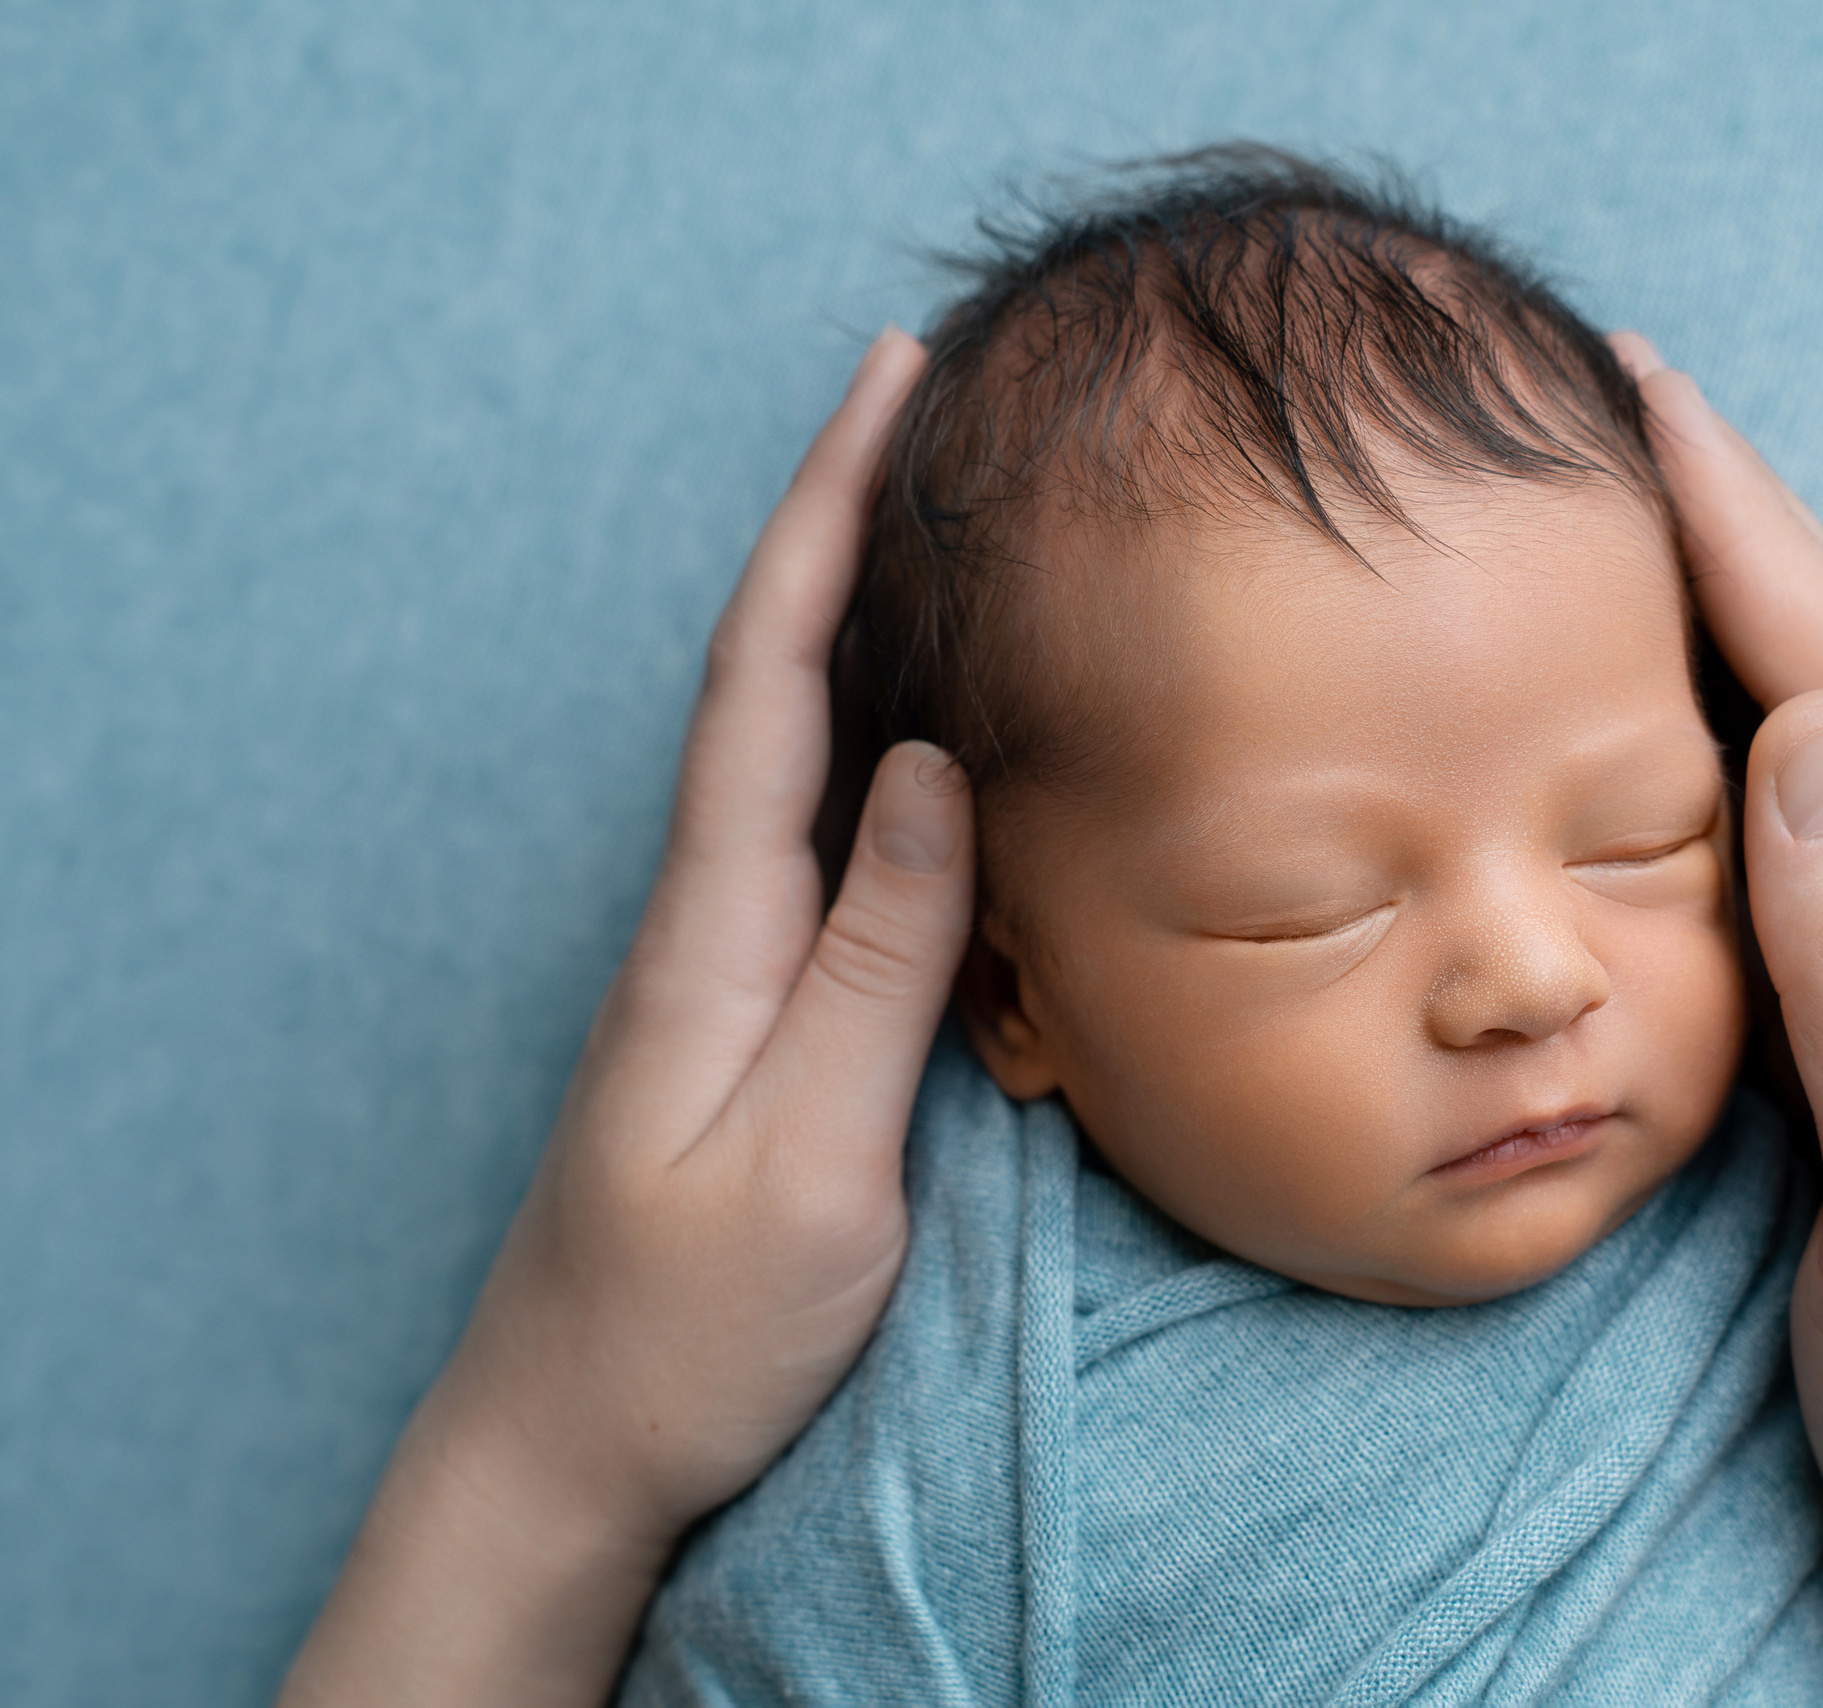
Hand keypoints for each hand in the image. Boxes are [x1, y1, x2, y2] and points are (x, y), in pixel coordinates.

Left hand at [282, 327, 969, 1706]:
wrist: (571, 1446)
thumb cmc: (686, 1326)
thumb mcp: (810, 1158)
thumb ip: (876, 962)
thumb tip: (928, 763)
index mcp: (715, 927)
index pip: (772, 677)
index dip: (827, 517)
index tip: (888, 385)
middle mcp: (713, 914)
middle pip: (777, 673)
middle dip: (848, 519)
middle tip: (937, 396)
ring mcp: (733, 959)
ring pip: (800, 744)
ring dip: (864, 612)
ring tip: (950, 514)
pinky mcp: (764, 1008)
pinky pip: (828, 832)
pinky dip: (881, 735)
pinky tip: (934, 723)